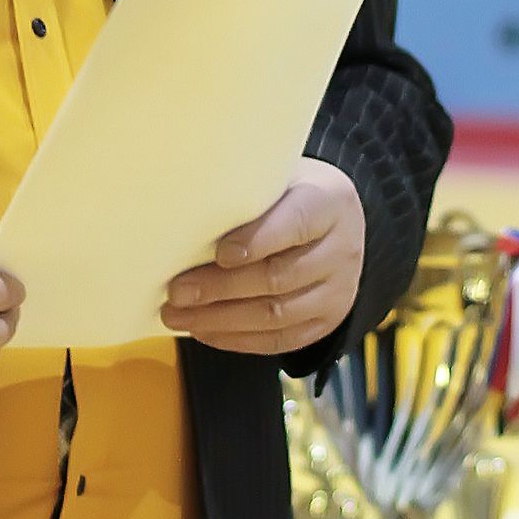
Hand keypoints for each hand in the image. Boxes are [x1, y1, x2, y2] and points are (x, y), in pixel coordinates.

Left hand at [161, 159, 364, 358]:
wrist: (335, 222)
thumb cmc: (290, 196)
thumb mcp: (277, 177)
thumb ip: (245, 194)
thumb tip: (185, 214)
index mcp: (330, 203)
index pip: (296, 223)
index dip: (257, 240)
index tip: (219, 253)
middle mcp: (341, 249)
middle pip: (279, 276)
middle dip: (221, 288)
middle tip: (178, 291)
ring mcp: (338, 291)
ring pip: (276, 315)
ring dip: (220, 319)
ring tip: (178, 315)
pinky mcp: (326, 322)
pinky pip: (280, 340)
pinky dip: (237, 339)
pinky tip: (203, 330)